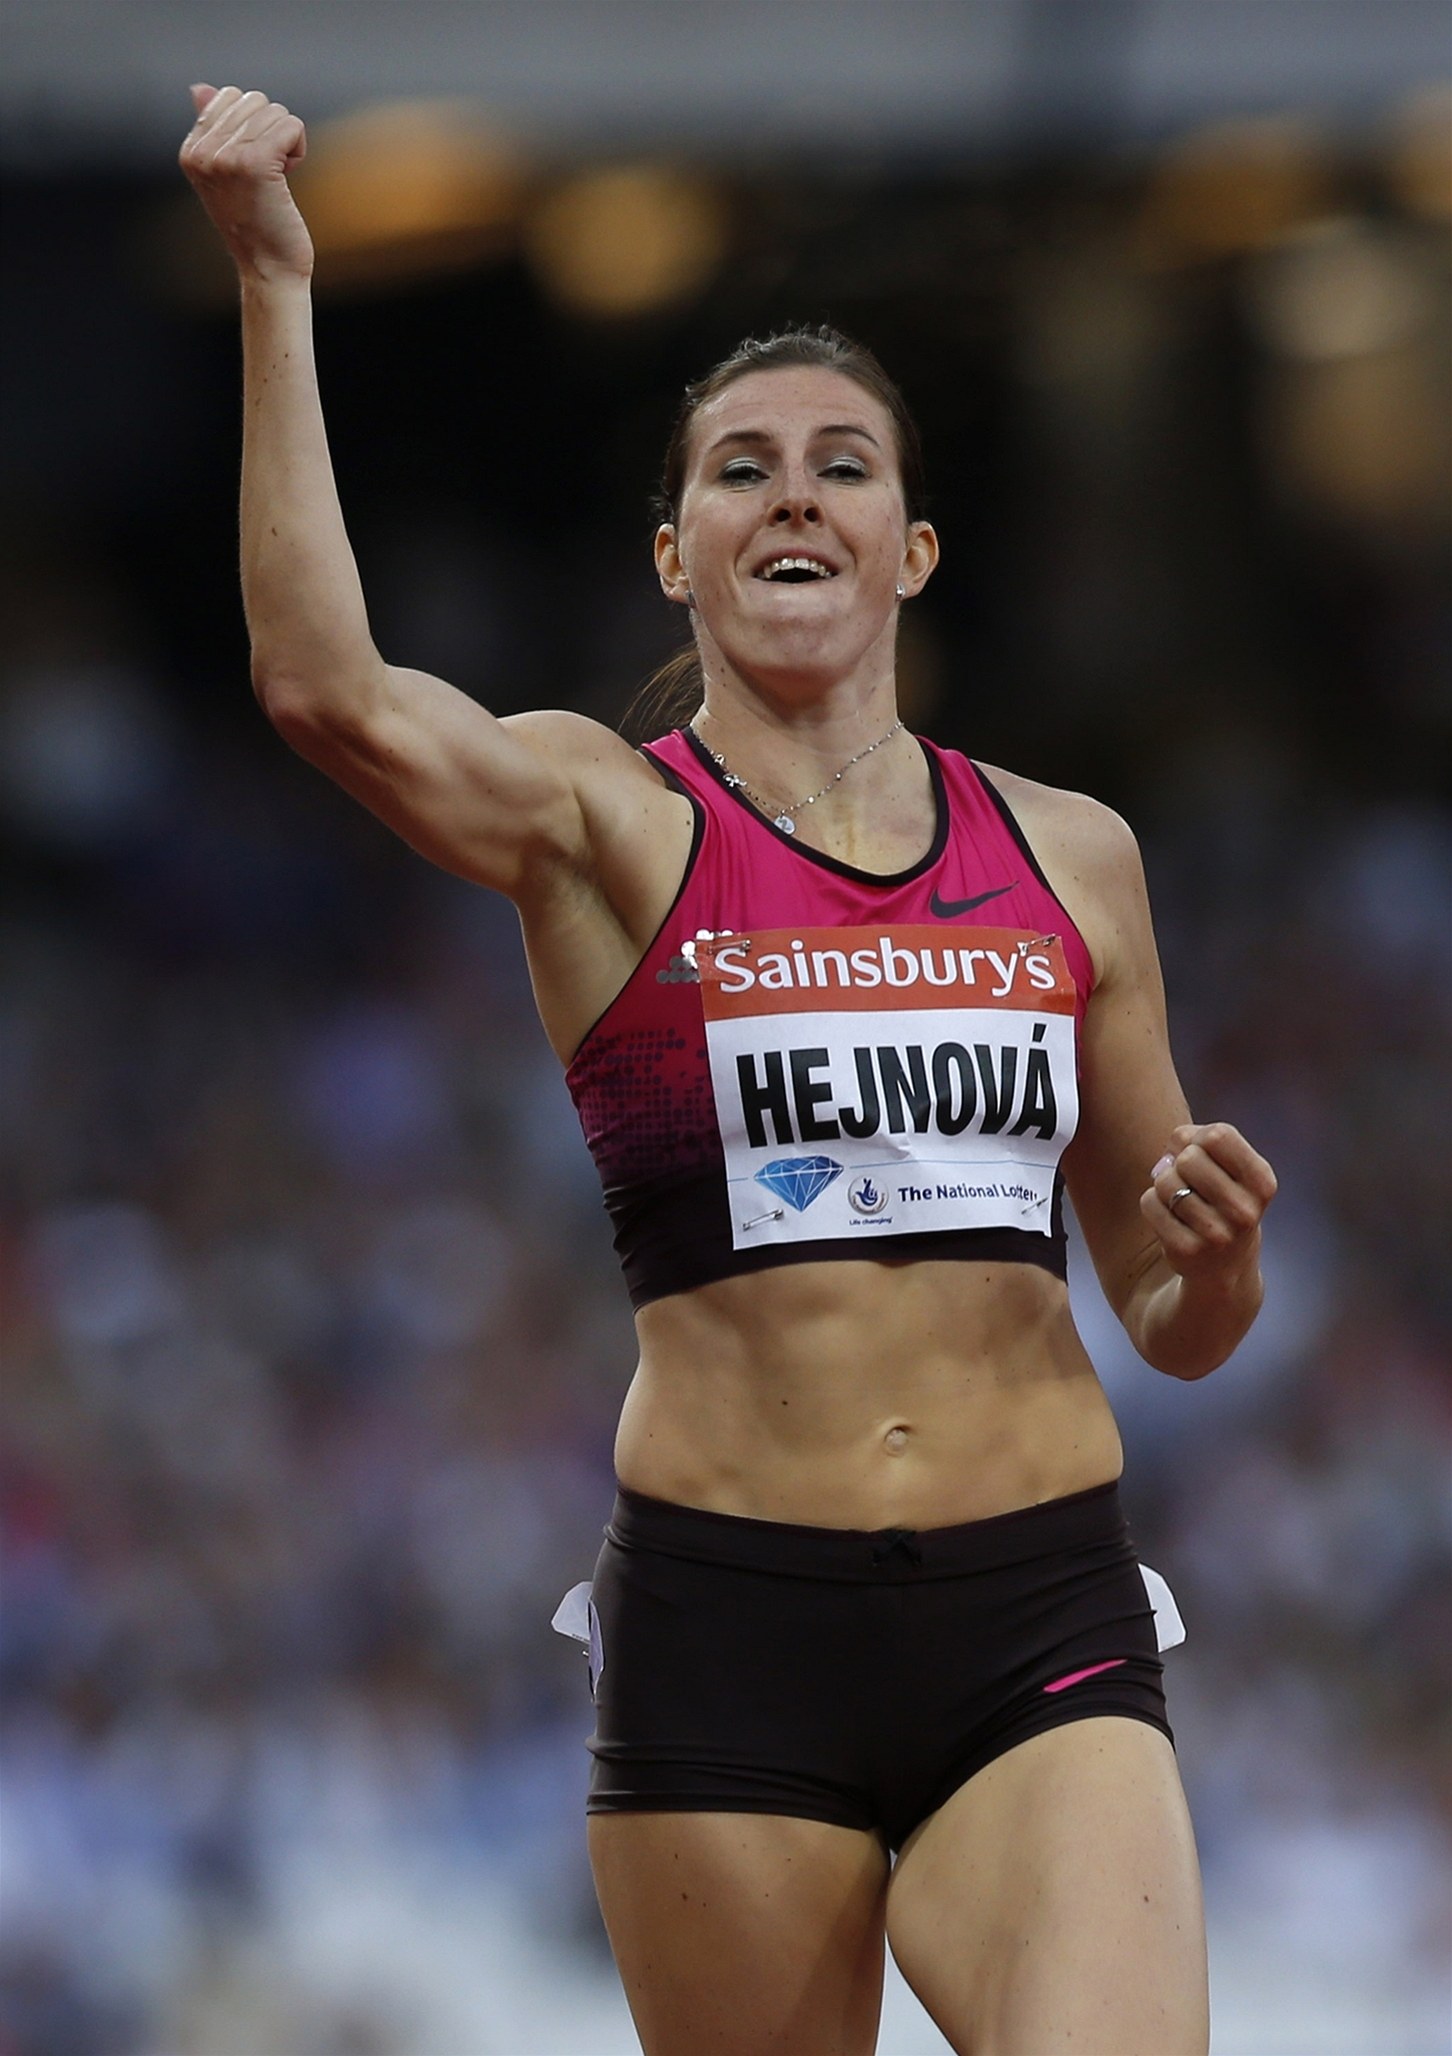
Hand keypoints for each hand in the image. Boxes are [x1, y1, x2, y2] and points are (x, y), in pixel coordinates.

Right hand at [178, 84, 312, 282]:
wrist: (269, 270)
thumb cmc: (256, 225)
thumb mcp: (226, 173)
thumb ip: (215, 130)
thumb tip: (200, 89)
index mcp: (191, 151)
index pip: (228, 96)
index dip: (253, 126)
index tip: (254, 166)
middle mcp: (202, 152)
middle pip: (253, 99)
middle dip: (271, 131)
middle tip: (268, 174)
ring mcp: (225, 157)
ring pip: (274, 111)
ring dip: (286, 142)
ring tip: (276, 179)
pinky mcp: (254, 163)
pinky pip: (291, 126)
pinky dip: (298, 148)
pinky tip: (287, 176)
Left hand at [1142, 1121, 1276, 1279]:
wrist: (1225, 1265)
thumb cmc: (1221, 1200)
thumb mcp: (1229, 1168)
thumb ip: (1200, 1140)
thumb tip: (1174, 1144)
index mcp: (1262, 1183)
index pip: (1218, 1135)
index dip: (1199, 1138)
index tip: (1202, 1154)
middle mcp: (1245, 1210)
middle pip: (1189, 1157)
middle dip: (1179, 1163)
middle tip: (1189, 1181)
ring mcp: (1217, 1234)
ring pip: (1166, 1181)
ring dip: (1164, 1185)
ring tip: (1181, 1200)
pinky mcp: (1187, 1249)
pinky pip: (1150, 1203)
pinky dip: (1152, 1203)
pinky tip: (1170, 1216)